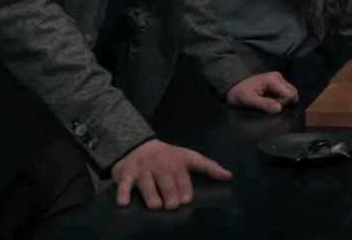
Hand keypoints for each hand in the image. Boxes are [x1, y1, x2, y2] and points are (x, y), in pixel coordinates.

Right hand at [112, 139, 230, 209]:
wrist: (137, 144)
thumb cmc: (168, 156)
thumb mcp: (188, 157)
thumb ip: (208, 167)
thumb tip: (229, 176)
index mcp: (176, 161)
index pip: (181, 175)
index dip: (184, 187)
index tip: (187, 199)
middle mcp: (159, 164)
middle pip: (165, 179)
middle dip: (169, 191)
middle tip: (173, 206)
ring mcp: (142, 169)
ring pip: (146, 182)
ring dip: (150, 193)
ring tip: (155, 206)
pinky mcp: (125, 174)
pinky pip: (123, 184)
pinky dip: (122, 193)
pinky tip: (124, 202)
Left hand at [226, 71, 298, 113]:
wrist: (233, 87)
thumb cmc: (239, 94)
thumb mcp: (248, 100)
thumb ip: (264, 104)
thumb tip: (279, 109)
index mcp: (274, 79)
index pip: (291, 95)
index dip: (282, 103)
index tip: (269, 104)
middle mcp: (279, 77)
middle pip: (293, 93)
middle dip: (284, 102)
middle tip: (269, 103)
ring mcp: (278, 78)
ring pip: (291, 94)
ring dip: (282, 101)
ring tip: (268, 101)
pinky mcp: (277, 82)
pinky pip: (286, 93)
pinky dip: (280, 99)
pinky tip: (269, 99)